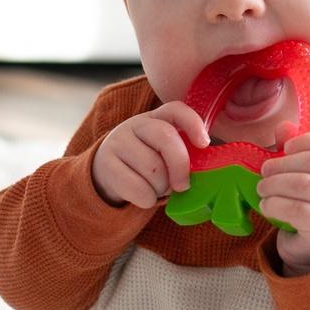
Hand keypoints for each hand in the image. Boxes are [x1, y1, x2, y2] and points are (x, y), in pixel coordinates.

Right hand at [92, 102, 210, 208]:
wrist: (106, 173)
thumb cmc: (145, 163)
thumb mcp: (161, 150)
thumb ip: (181, 152)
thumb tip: (203, 170)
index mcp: (155, 118)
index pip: (175, 110)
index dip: (193, 123)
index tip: (204, 144)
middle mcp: (135, 125)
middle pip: (166, 138)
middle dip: (180, 166)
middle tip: (183, 185)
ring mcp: (118, 143)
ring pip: (153, 169)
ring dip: (162, 187)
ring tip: (157, 187)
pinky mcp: (107, 165)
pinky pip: (138, 188)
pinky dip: (148, 199)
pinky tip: (144, 195)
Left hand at [257, 130, 309, 275]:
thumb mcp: (306, 178)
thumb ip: (295, 152)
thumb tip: (283, 127)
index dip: (306, 140)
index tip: (284, 148)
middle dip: (283, 163)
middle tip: (264, 170)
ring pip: (305, 185)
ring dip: (275, 184)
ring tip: (261, 189)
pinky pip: (299, 210)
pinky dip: (276, 205)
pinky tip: (266, 206)